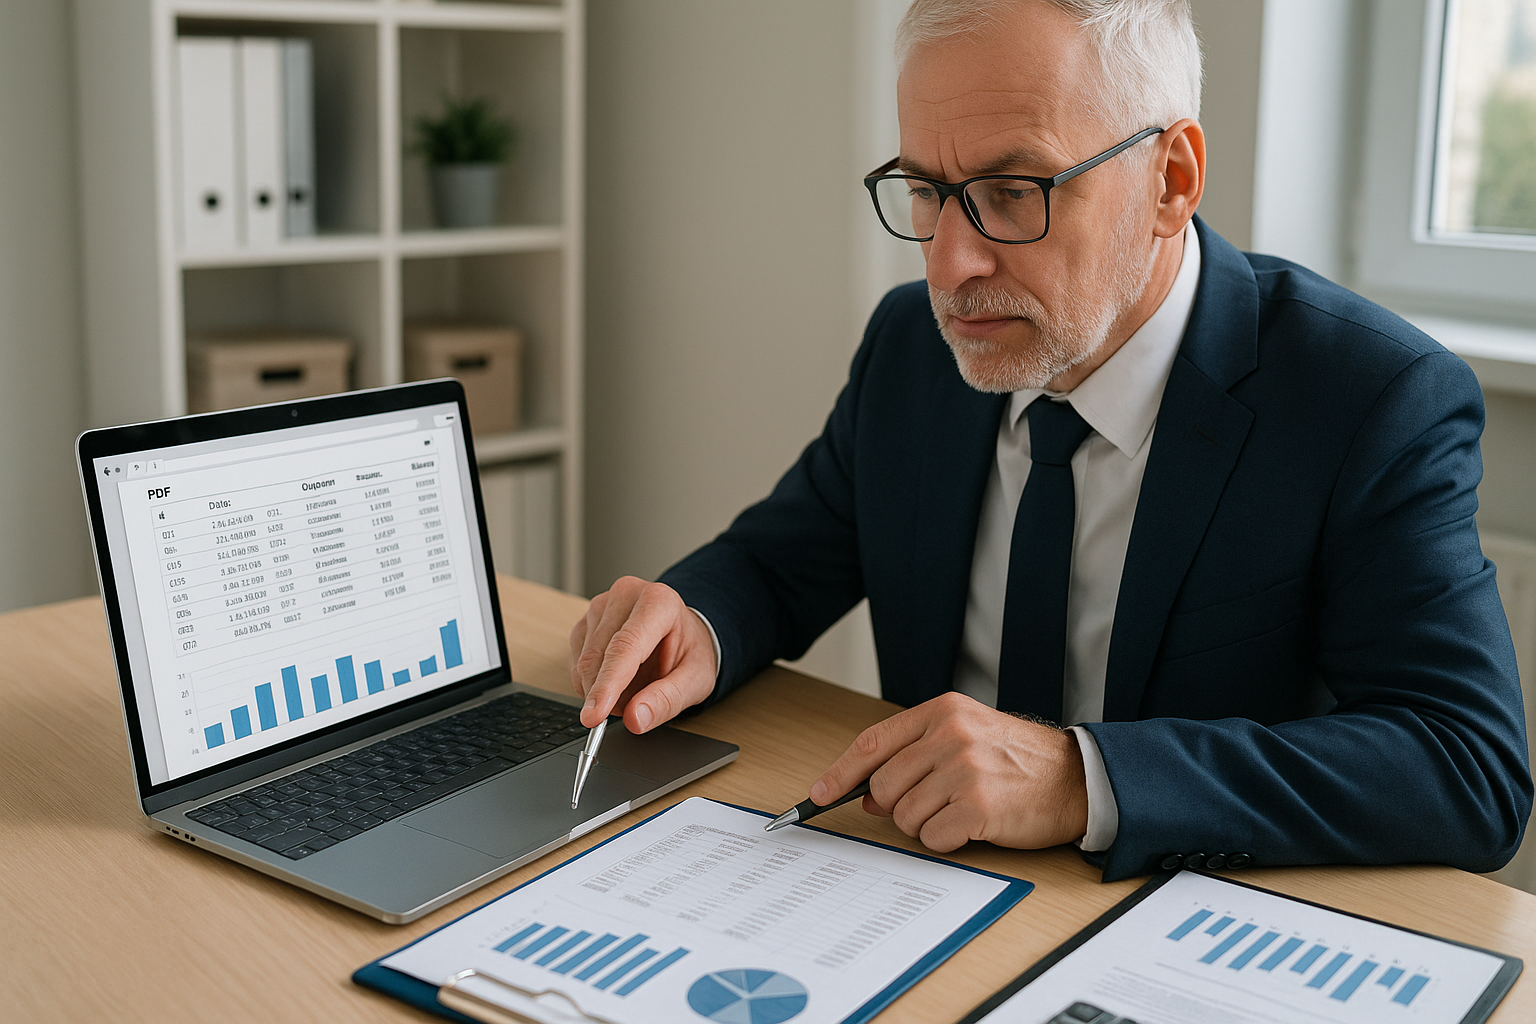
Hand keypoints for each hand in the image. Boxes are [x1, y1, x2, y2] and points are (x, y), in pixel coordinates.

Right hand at [569, 576, 717, 733]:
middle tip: (632, 709)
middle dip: (607, 694)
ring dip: (600, 688)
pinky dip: (591, 682)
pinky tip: (616, 678)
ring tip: (633, 687)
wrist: (684, 634)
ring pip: (583, 661)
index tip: (594, 716)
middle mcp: (626, 595)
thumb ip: (668, 700)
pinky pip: (576, 661)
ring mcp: (601, 605)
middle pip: (598, 655)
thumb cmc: (690, 653)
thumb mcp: (696, 680)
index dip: (607, 684)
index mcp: (659, 602)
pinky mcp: (586, 619)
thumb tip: (635, 719)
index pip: (624, 647)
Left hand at [809, 692, 1088, 851]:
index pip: (873, 742)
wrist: (1076, 779)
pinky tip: (971, 826)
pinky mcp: (979, 805)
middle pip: (884, 786)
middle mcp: (951, 735)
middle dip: (897, 807)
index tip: (818, 794)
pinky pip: (932, 836)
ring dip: (926, 825)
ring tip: (959, 810)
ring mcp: (965, 768)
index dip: (840, 772)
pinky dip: (946, 840)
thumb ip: (914, 758)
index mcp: (942, 712)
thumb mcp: (965, 738)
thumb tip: (866, 795)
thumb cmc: (1018, 760)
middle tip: (932, 805)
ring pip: (905, 816)